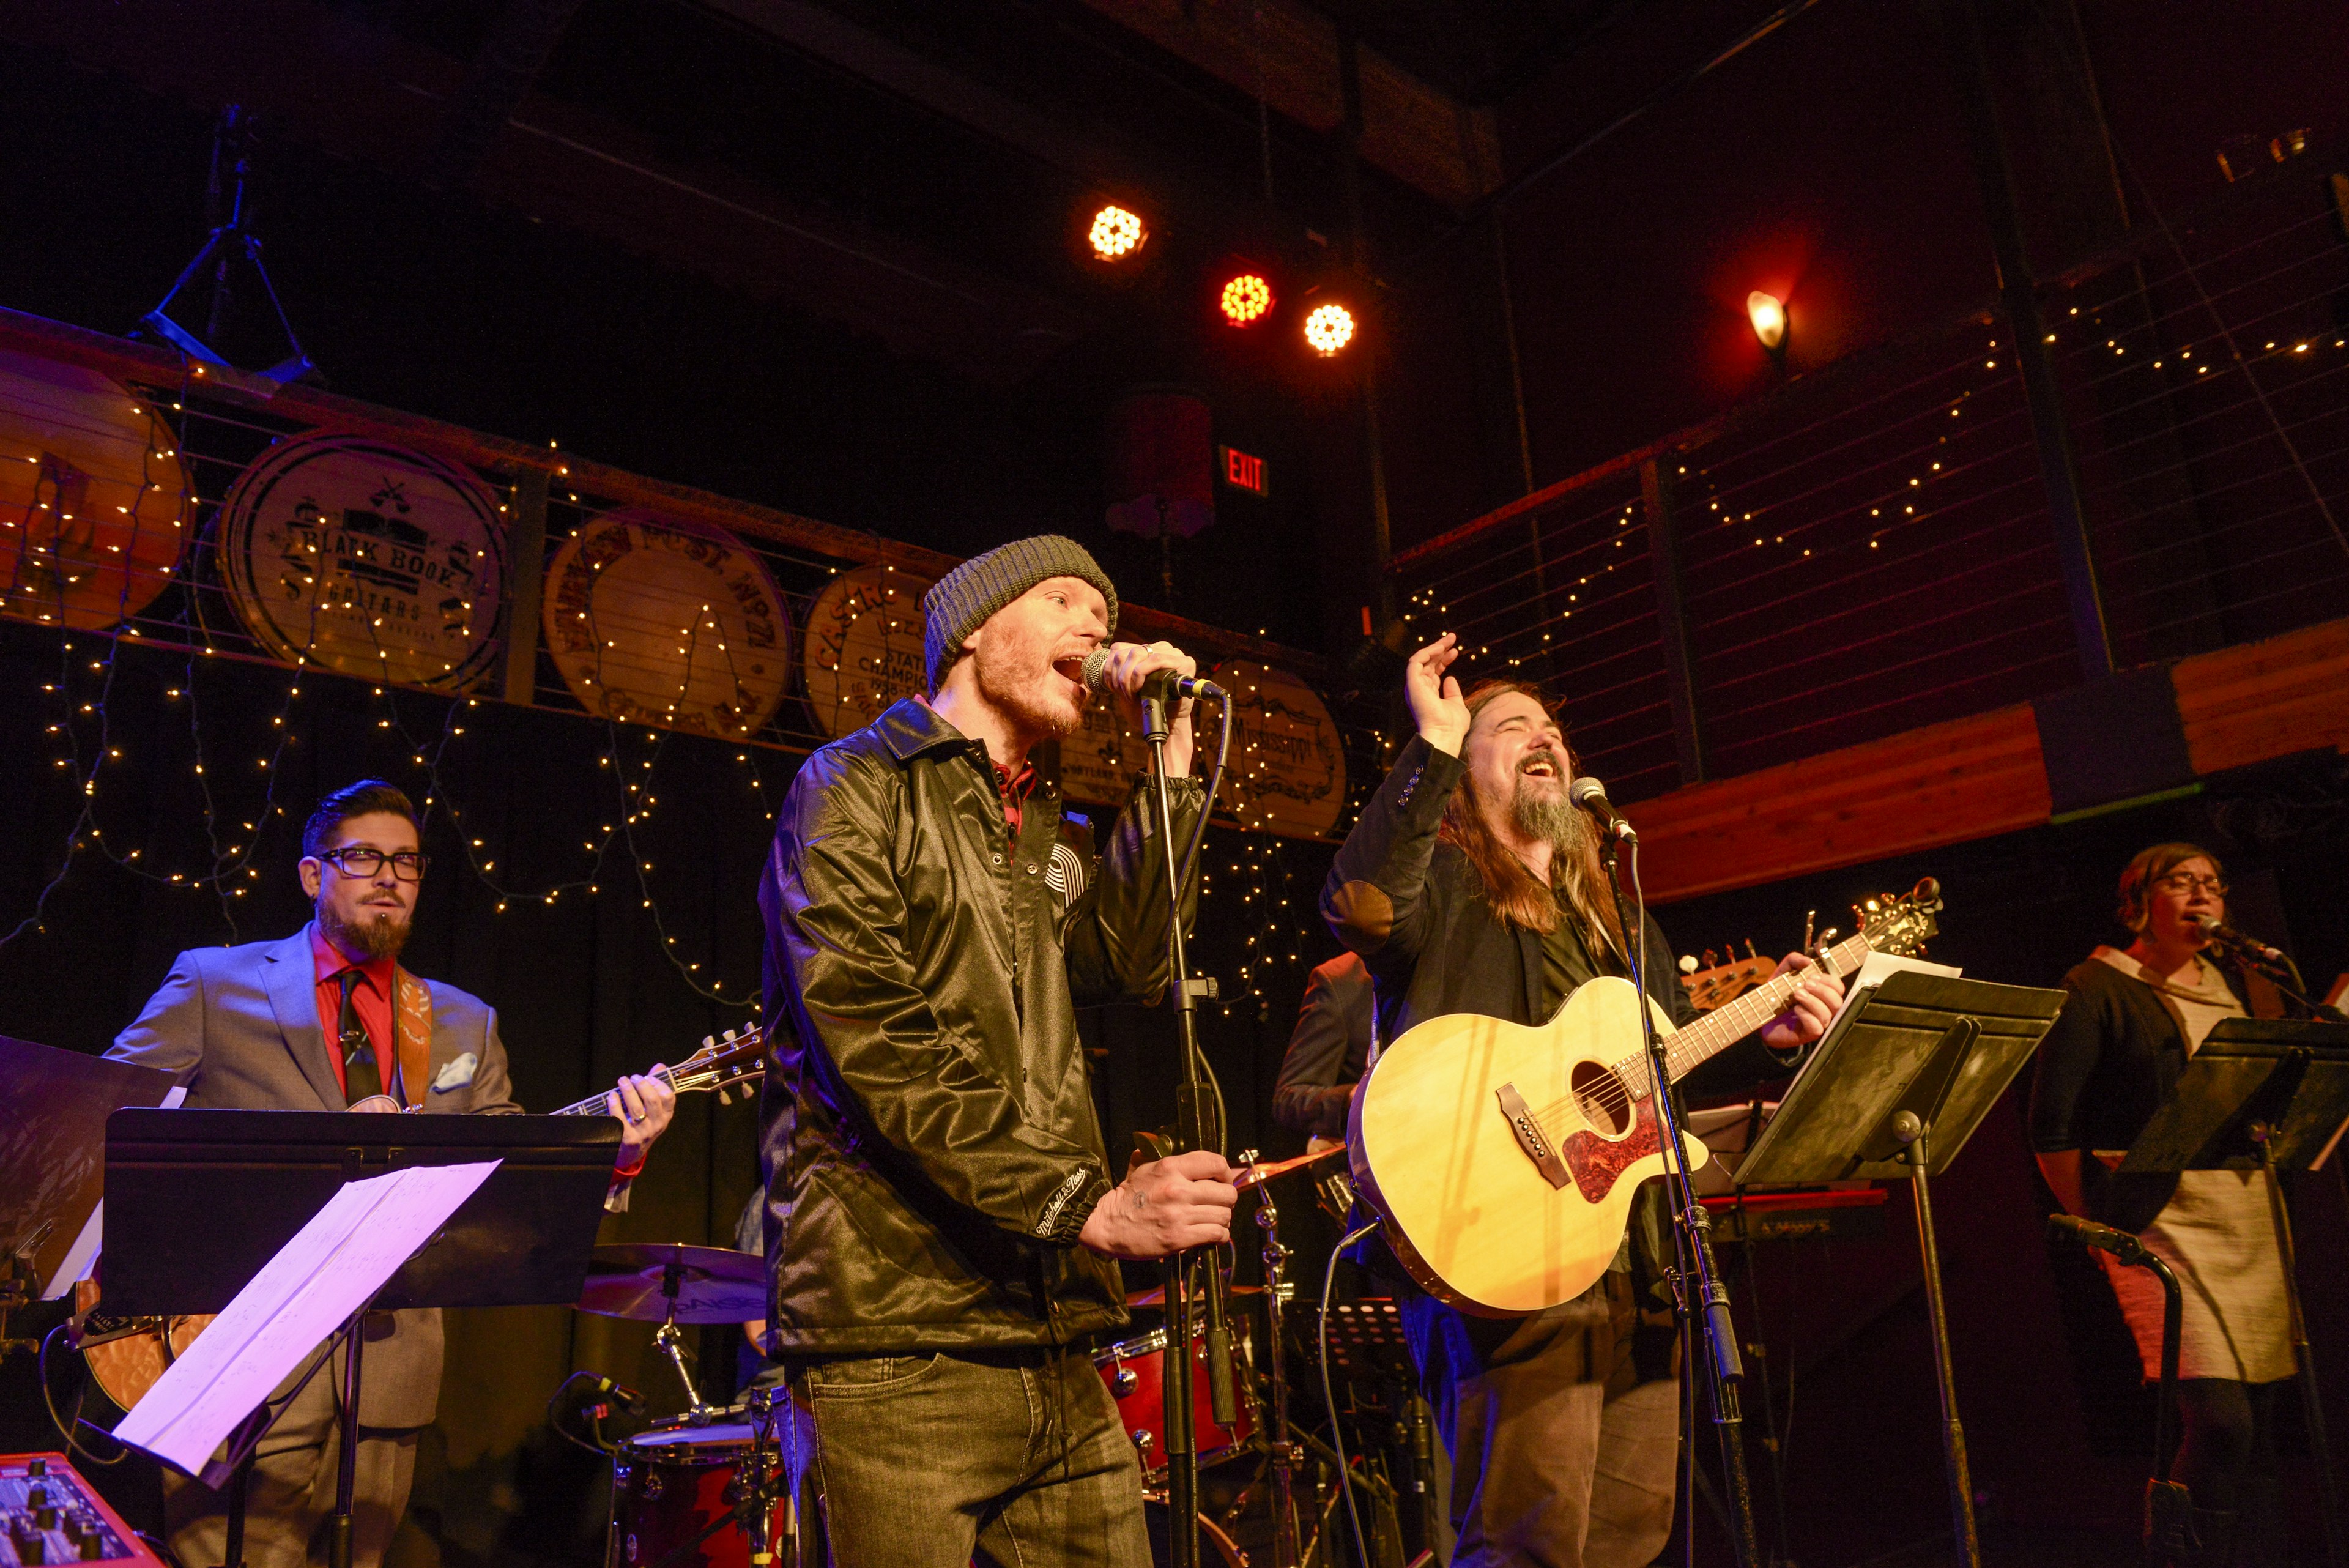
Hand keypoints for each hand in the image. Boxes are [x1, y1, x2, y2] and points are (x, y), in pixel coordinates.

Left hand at [608, 1065, 677, 1168]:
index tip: (648, 1076)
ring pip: (636, 1108)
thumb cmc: (641, 1125)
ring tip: (622, 1081)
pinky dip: (615, 1104)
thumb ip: (655, 1087)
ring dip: (627, 1091)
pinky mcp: (627, 1138)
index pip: (668, 1097)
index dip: (658, 1084)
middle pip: (652, 1100)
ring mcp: (642, 1133)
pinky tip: (612, 1096)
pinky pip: (619, 1118)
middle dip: (641, 1084)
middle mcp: (657, 1125)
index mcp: (665, 1116)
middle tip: (633, 1077)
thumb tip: (660, 1066)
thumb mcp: (653, 1110)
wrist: (630, 1153)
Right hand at [1077, 1149, 1236, 1258]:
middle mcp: (1178, 1189)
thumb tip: (1191, 1158)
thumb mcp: (1144, 1168)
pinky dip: (1218, 1236)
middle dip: (1226, 1200)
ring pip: (1224, 1215)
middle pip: (1227, 1193)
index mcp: (1170, 1167)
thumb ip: (1167, 1159)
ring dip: (1222, 1219)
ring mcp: (1179, 1215)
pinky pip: (1216, 1234)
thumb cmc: (1128, 1197)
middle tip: (1218, 1204)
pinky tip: (1210, 1234)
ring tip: (1212, 1220)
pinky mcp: (1178, 1238)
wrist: (1107, 1224)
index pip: (1216, 1163)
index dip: (1226, 1173)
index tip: (1223, 1181)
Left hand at [1095, 639, 1198, 774]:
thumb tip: (1098, 659)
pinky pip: (1155, 659)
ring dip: (1129, 677)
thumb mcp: (1127, 687)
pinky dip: (1142, 674)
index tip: (1112, 688)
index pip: (1119, 648)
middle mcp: (1160, 648)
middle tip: (1123, 694)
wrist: (1167, 725)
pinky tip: (1141, 689)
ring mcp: (1174, 654)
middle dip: (1119, 676)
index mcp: (1146, 651)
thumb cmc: (1148, 707)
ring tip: (1132, 694)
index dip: (1110, 667)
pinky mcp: (1185, 663)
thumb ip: (1118, 671)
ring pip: (1138, 654)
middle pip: (1127, 652)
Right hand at [1405, 633, 1468, 754]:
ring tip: (1449, 639)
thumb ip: (1453, 692)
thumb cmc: (1452, 725)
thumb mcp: (1456, 704)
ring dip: (1434, 647)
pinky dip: (1426, 652)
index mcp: (1428, 694)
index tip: (1456, 651)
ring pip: (1421, 659)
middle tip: (1452, 638)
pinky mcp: (1412, 683)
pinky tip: (1440, 648)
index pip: (1434, 672)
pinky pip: (1415, 662)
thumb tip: (1450, 677)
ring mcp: (1415, 686)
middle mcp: (1420, 689)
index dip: (1444, 660)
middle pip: (1428, 663)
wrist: (1444, 734)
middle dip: (1440, 649)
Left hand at [1758, 953, 1843, 1051]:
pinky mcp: (1807, 1034)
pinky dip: (1807, 1016)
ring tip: (1797, 994)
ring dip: (1812, 1001)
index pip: (1838, 988)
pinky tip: (1796, 1009)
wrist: (1760, 1012)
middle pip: (1837, 1002)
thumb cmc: (1777, 992)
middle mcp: (1824, 1009)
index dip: (1830, 980)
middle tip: (1805, 984)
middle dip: (1822, 990)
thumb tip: (1808, 961)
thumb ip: (1794, 960)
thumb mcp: (1784, 971)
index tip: (1812, 976)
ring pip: (1827, 1014)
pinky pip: (1816, 1028)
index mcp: (1822, 994)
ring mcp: (1817, 1023)